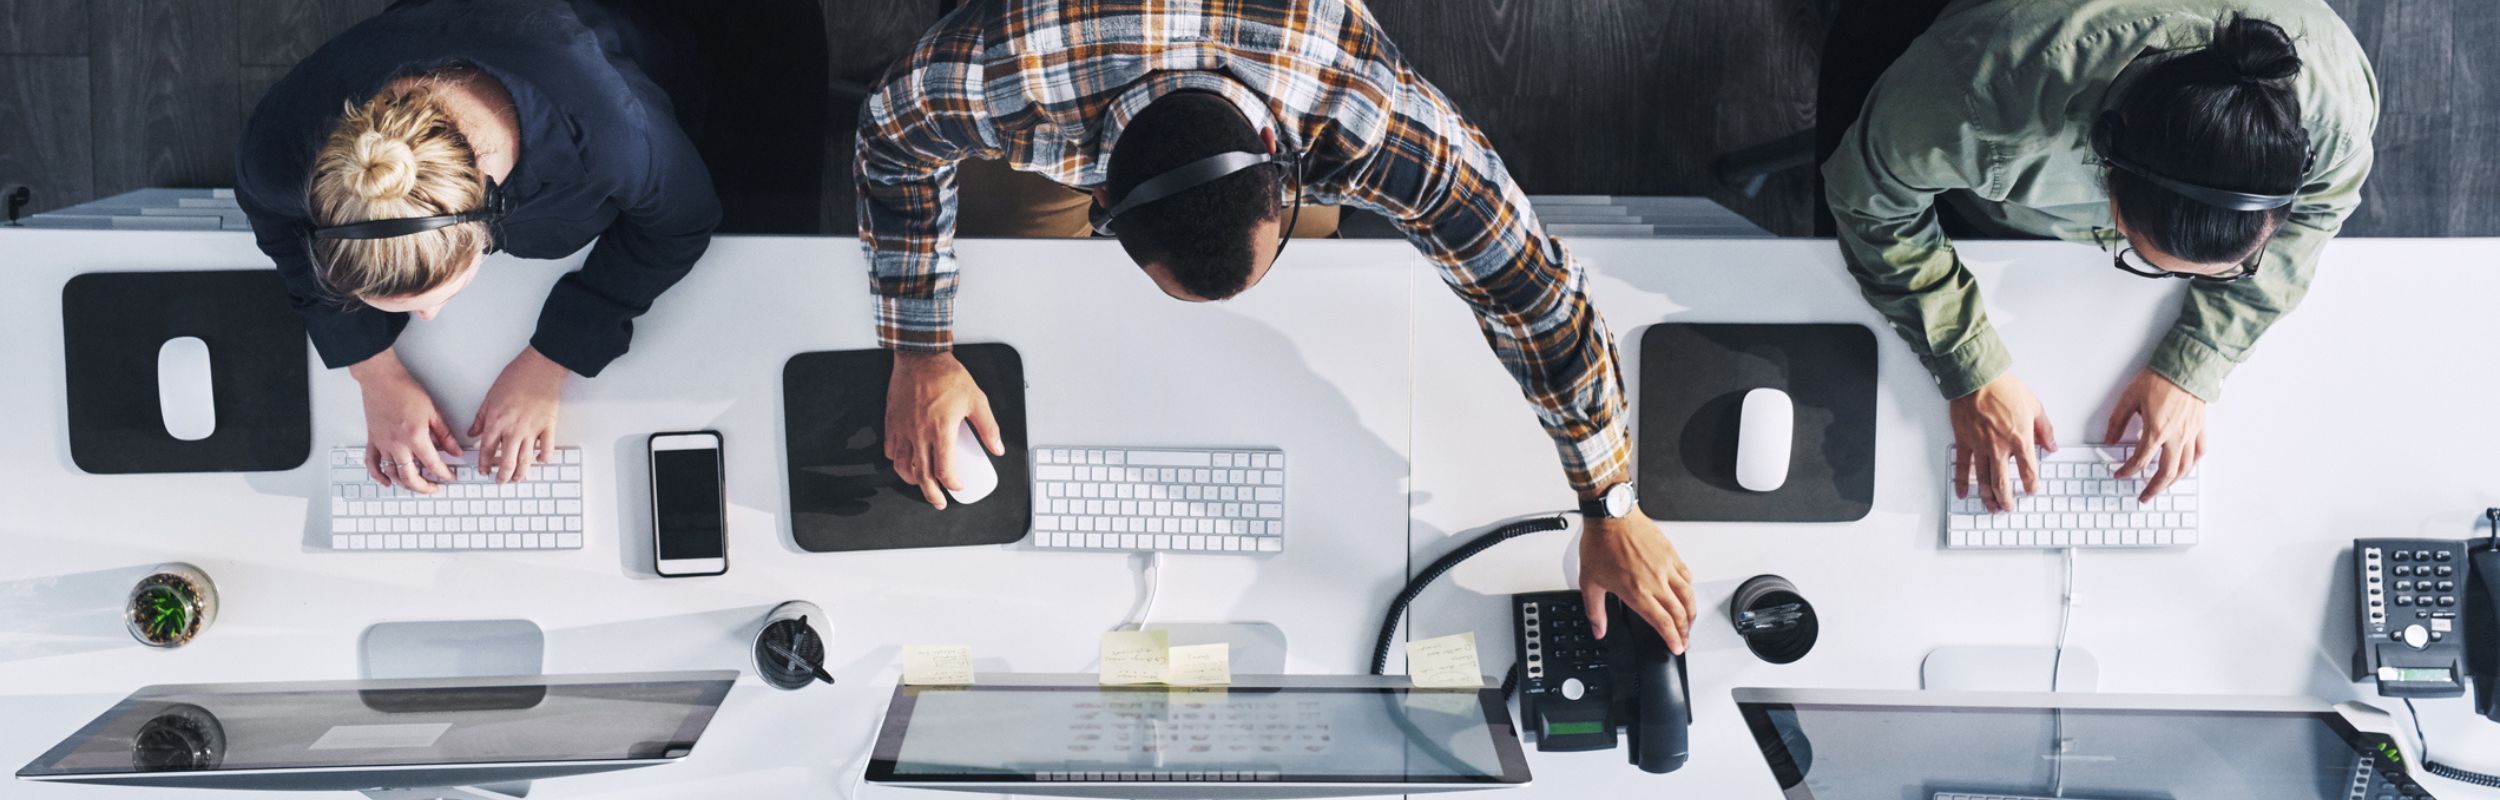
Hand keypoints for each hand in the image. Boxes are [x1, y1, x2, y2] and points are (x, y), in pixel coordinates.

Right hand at [347, 349, 462, 492]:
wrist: (382, 379)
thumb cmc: (405, 390)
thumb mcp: (433, 412)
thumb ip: (445, 435)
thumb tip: (456, 451)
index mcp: (415, 436)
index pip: (433, 464)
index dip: (444, 474)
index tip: (450, 477)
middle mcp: (397, 444)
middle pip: (410, 477)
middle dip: (425, 487)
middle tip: (435, 488)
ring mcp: (383, 444)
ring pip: (392, 474)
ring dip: (405, 484)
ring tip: (417, 484)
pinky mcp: (372, 441)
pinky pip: (372, 464)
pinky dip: (379, 476)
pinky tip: (387, 482)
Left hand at [469, 346, 567, 482]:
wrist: (540, 368)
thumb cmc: (515, 378)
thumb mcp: (490, 397)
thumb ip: (481, 418)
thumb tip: (473, 433)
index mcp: (497, 423)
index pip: (487, 451)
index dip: (484, 465)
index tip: (483, 471)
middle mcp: (513, 431)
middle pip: (506, 462)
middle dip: (502, 476)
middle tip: (500, 482)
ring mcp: (532, 431)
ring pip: (526, 460)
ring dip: (521, 473)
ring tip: (517, 479)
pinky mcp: (548, 427)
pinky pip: (546, 449)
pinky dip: (544, 458)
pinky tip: (540, 461)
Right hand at [885, 351, 1003, 508]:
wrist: (921, 357)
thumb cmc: (947, 375)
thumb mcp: (976, 400)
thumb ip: (988, 427)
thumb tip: (997, 449)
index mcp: (941, 430)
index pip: (944, 469)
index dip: (952, 484)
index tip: (958, 486)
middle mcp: (919, 434)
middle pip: (922, 475)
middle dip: (931, 494)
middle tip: (939, 501)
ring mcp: (903, 429)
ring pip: (902, 466)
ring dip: (912, 480)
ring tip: (921, 484)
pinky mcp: (892, 422)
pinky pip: (891, 449)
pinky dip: (897, 460)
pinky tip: (905, 462)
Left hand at [1577, 510, 1695, 654]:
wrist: (1611, 515)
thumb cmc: (1601, 544)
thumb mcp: (1590, 582)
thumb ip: (1595, 611)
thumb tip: (1598, 630)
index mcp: (1636, 592)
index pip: (1662, 623)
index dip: (1672, 639)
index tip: (1676, 647)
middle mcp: (1655, 582)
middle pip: (1679, 613)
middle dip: (1685, 631)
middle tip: (1685, 640)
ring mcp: (1666, 567)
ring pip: (1688, 596)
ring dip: (1691, 613)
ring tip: (1690, 622)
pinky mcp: (1671, 554)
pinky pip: (1687, 575)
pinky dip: (1690, 589)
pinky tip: (1687, 593)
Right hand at [1950, 372, 2055, 512]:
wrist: (1977, 379)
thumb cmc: (2004, 388)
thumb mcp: (2034, 406)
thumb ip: (2045, 429)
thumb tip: (2052, 445)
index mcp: (2020, 439)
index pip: (2028, 471)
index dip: (2031, 485)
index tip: (2031, 492)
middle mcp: (1999, 448)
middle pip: (2002, 482)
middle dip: (2006, 499)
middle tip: (2008, 508)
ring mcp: (1979, 447)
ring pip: (1983, 479)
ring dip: (1987, 497)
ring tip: (1991, 507)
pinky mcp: (1964, 442)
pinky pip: (1962, 467)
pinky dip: (1961, 482)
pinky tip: (1963, 493)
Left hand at [2104, 368, 2205, 500]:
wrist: (2185, 367)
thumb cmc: (2159, 379)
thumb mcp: (2129, 398)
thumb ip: (2117, 422)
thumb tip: (2109, 440)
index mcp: (2155, 431)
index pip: (2139, 461)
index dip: (2127, 471)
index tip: (2119, 475)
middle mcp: (2175, 437)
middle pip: (2165, 472)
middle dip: (2153, 488)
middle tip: (2143, 496)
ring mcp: (2190, 434)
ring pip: (2184, 467)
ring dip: (2172, 482)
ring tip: (2162, 488)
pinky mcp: (2200, 428)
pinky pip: (2199, 452)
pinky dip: (2192, 464)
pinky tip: (2185, 468)